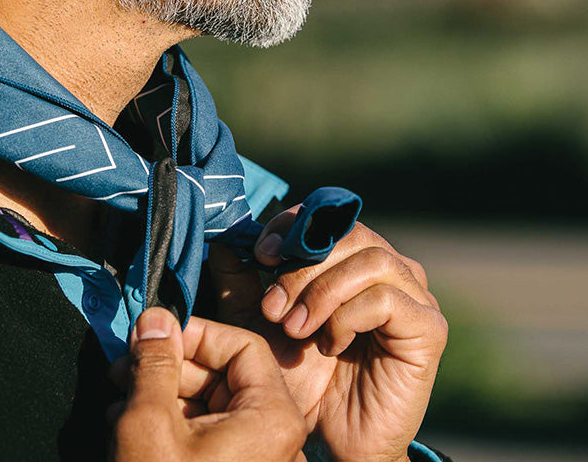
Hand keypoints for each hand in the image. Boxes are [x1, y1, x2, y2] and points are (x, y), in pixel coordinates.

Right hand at [110, 307, 306, 461]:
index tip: (156, 335)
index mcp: (273, 419)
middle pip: (225, 374)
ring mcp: (258, 461)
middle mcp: (277, 440)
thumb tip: (154, 317)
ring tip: (120, 396)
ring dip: (163, 393)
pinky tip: (128, 422)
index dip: (195, 334)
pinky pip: (209, 436)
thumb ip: (154, 362)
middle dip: (170, 365)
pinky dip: (173, 424)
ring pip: (212, 406)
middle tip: (127, 364)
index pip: (243, 345)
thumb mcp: (149, 422)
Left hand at [210, 211, 447, 461]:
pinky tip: (332, 343)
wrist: (329, 439)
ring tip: (296, 328)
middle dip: (302, 266)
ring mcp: (413, 295)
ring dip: (323, 291)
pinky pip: (386, 298)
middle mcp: (387, 267)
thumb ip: (241, 280)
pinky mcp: (428, 327)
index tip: (263, 255)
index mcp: (351, 257)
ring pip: (370, 259)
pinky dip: (348, 316)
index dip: (292, 226)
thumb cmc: (297, 377)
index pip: (327, 214)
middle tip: (273, 307)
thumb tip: (224, 239)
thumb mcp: (258, 322)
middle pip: (348, 232)